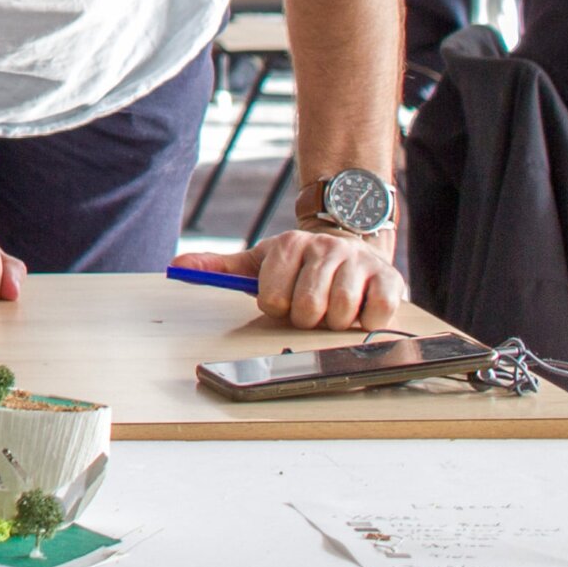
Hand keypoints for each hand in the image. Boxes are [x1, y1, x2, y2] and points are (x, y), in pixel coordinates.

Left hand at [179, 230, 404, 329]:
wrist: (349, 244)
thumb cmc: (299, 265)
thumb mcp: (259, 262)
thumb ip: (219, 267)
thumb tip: (177, 265)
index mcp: (290, 244)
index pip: (272, 297)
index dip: (276, 305)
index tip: (282, 297)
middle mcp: (326, 249)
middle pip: (308, 308)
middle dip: (305, 317)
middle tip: (309, 306)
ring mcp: (359, 263)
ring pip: (342, 312)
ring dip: (334, 321)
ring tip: (332, 307)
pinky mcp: (390, 280)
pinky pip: (377, 314)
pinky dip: (367, 321)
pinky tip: (359, 309)